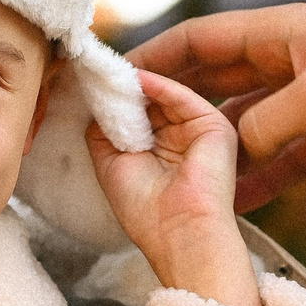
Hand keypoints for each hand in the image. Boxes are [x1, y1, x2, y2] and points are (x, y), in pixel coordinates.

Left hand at [85, 70, 262, 305]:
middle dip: (124, 89)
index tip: (91, 83)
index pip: (138, 115)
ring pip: (164, 96)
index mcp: (161, 151)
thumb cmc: (145, 211)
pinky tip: (136, 80)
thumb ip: (104, 131)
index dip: (116, 101)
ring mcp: (199, 131)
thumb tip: (98, 100)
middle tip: (99, 71)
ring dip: (137, 85)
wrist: (178, 234)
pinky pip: (183, 97)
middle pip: (150, 102)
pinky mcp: (214, 126)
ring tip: (112, 74)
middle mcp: (182, 139)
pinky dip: (158, 85)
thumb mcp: (111, 163)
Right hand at [127, 4, 305, 209]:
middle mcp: (291, 60)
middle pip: (217, 82)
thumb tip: (222, 155)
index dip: (156, 58)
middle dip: (176, 108)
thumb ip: (262, 126)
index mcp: (283, 31)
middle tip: (132, 138)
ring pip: (247, 125)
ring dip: (215, 150)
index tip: (114, 81)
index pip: (201, 39)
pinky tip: (232, 202)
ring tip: (174, 178)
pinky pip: (281, 156)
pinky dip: (258, 177)